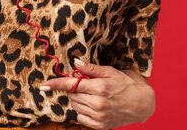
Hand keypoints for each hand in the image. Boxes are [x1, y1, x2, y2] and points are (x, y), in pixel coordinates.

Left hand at [39, 59, 154, 129]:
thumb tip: (75, 63)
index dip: (56, 84)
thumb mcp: (110, 72)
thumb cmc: (127, 84)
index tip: (44, 85)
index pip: (72, 84)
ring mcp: (98, 116)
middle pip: (72, 95)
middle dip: (75, 88)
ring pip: (75, 105)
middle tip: (87, 85)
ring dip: (78, 99)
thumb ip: (91, 69)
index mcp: (100, 87)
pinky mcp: (100, 126)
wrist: (142, 104)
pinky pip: (80, 117)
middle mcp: (98, 103)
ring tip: (93, 95)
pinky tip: (93, 105)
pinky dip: (82, 110)